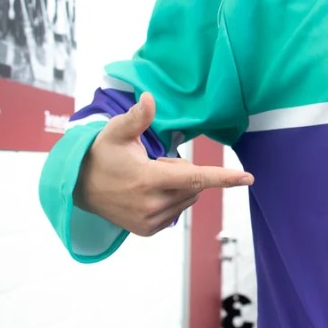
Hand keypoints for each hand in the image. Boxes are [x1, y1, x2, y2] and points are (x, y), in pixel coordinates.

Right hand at [74, 91, 252, 235]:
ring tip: (146, 180)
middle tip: (153, 164)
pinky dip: (170, 200)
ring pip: (187, 200)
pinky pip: (176, 212)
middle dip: (181, 172)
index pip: (195, 178)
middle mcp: (151, 204)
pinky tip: (145, 194)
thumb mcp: (115, 132)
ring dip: (177, 187)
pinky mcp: (147, 230)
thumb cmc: (101, 155)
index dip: (224, 178)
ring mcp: (149, 221)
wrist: (79, 187)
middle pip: (192, 186)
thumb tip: (148, 97)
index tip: (248, 178)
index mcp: (148, 179)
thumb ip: (136, 117)